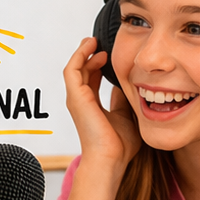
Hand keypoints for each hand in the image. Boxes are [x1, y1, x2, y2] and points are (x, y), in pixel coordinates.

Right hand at [63, 38, 140, 171]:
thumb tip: (127, 84)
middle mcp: (81, 101)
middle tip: (100, 41)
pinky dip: (80, 55)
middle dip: (89, 54)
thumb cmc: (119, 145)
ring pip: (75, 67)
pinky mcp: (75, 96)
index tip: (108, 53)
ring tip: (94, 40)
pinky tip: (92, 46)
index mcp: (92, 106)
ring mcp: (76, 99)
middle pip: (82, 70)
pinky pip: (72, 69)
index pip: (91, 79)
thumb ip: (123, 99)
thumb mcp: (126, 114)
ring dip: (83, 52)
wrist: (110, 159)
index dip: (97, 64)